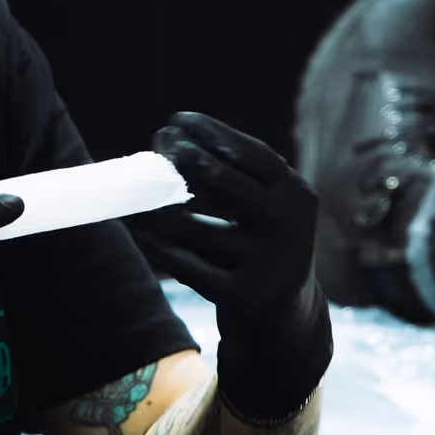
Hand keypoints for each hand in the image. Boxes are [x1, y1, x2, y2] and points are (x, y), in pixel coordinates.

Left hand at [139, 111, 330, 420]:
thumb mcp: (265, 209)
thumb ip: (231, 178)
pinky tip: (144, 235)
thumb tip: (168, 143)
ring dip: (159, 209)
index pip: (255, 155)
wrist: (287, 317)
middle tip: (160, 146)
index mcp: (296, 197)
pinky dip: (161, 249)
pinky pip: (189, 267)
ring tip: (137, 196)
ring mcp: (267, 265)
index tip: (178, 118)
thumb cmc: (261, 244)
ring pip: (197, 228)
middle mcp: (288, 228)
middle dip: (187, 160)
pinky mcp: (243, 299)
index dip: (215, 133)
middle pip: (227, 183)